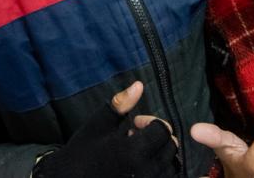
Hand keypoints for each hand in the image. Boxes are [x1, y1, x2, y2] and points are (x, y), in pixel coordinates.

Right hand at [32, 81, 179, 177]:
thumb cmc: (82, 152)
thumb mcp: (99, 124)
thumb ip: (121, 104)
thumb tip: (139, 85)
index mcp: (134, 152)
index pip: (163, 130)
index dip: (150, 122)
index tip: (134, 123)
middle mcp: (146, 172)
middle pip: (171, 147)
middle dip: (157, 137)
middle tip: (136, 137)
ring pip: (171, 165)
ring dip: (160, 153)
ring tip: (140, 151)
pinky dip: (159, 168)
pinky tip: (141, 163)